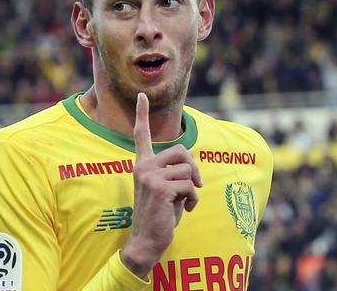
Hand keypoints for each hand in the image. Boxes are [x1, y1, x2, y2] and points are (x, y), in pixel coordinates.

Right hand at [121, 93, 202, 278]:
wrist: (147, 240)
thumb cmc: (159, 215)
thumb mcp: (167, 189)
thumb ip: (174, 174)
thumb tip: (193, 171)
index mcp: (143, 164)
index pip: (141, 135)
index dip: (142, 115)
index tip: (142, 96)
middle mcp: (143, 167)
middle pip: (181, 151)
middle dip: (194, 168)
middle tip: (195, 185)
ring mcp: (150, 176)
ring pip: (188, 170)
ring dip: (193, 189)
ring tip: (183, 203)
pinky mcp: (159, 188)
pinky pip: (189, 186)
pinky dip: (192, 199)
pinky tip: (183, 210)